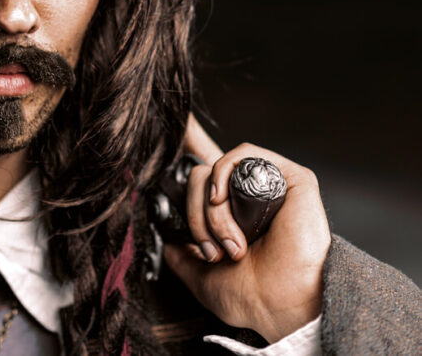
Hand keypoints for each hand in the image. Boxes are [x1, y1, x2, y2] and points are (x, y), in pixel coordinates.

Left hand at [165, 121, 330, 342]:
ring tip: (232, 243)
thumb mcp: (205, 279)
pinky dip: (223, 172)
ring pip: (218, 168)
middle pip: (202, 179)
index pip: (200, 188)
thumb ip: (184, 259)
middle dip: (198, 217)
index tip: (179, 228)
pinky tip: (222, 199)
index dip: (188, 199)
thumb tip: (169, 245)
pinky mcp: (290, 177)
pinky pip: (245, 154)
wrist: (284, 304)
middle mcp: (250, 199)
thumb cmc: (254, 298)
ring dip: (213, 208)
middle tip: (214, 251)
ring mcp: (269, 185)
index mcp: (234, 218)